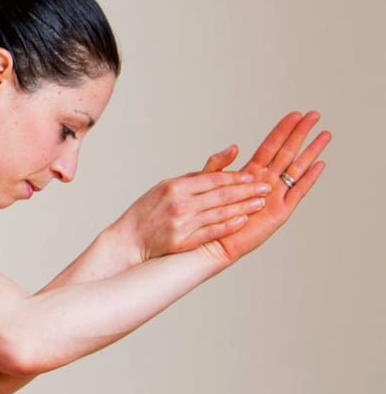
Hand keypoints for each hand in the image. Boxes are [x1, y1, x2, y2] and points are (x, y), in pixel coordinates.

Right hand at [112, 147, 279, 260]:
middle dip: (247, 191)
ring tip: (260, 204)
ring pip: (220, 214)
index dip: (236, 178)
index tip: (253, 177)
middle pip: (221, 196)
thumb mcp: (169, 185)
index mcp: (175, 187)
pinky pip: (212, 232)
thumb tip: (232, 151)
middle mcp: (179, 205)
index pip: (214, 179)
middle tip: (265, 188)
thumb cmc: (149, 210)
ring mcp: (181, 224)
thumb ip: (202, 173)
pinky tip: (243, 221)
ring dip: (243, 208)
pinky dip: (229, 226)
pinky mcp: (182, 242)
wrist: (128, 239)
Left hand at [204, 110, 328, 264]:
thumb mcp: (207, 184)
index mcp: (250, 173)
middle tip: (314, 115)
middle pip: (287, 152)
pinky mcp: (281, 211)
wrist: (211, 242)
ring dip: (311, 151)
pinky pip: (298, 191)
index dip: (282, 130)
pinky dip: (309, 178)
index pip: (270, 146)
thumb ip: (218, 165)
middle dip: (300, 133)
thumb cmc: (207, 215)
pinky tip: (320, 164)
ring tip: (325, 134)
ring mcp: (275, 195)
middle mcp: (266, 181)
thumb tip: (234, 146)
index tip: (294, 114)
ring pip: (298, 168)